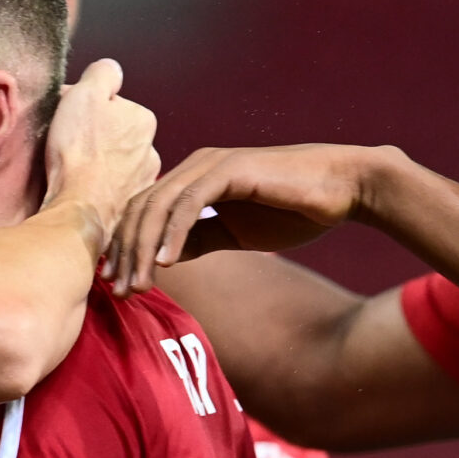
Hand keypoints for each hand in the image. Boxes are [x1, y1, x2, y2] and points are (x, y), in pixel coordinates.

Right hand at [42, 59, 158, 237]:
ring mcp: (143, 181)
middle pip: (114, 133)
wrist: (79, 208)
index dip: (83, 107)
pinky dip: (99, 186)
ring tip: (74, 170)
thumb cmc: (80, 150)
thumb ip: (103, 73)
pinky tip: (83, 188)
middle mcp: (151, 149)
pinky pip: (112, 188)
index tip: (67, 118)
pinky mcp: (130, 207)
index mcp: (143, 118)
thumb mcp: (86, 94)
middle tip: (68, 145)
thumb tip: (110, 70)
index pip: (109, 104)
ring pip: (115, 162)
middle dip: (94, 136)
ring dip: (98, 162)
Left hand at [107, 144, 397, 293]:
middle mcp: (194, 168)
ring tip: (138, 285)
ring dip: (142, 248)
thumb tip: (165, 259)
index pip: (143, 213)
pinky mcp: (230, 170)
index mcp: (192, 180)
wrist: (343, 189)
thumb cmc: (294, 210)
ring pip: (158, 206)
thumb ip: (199, 239)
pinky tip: (167, 262)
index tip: (115, 285)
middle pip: (141, 209)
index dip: (125, 248)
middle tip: (118, 292)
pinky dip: (173, 233)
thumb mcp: (235, 233)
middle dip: (124, 253)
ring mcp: (210, 165)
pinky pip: (190, 204)